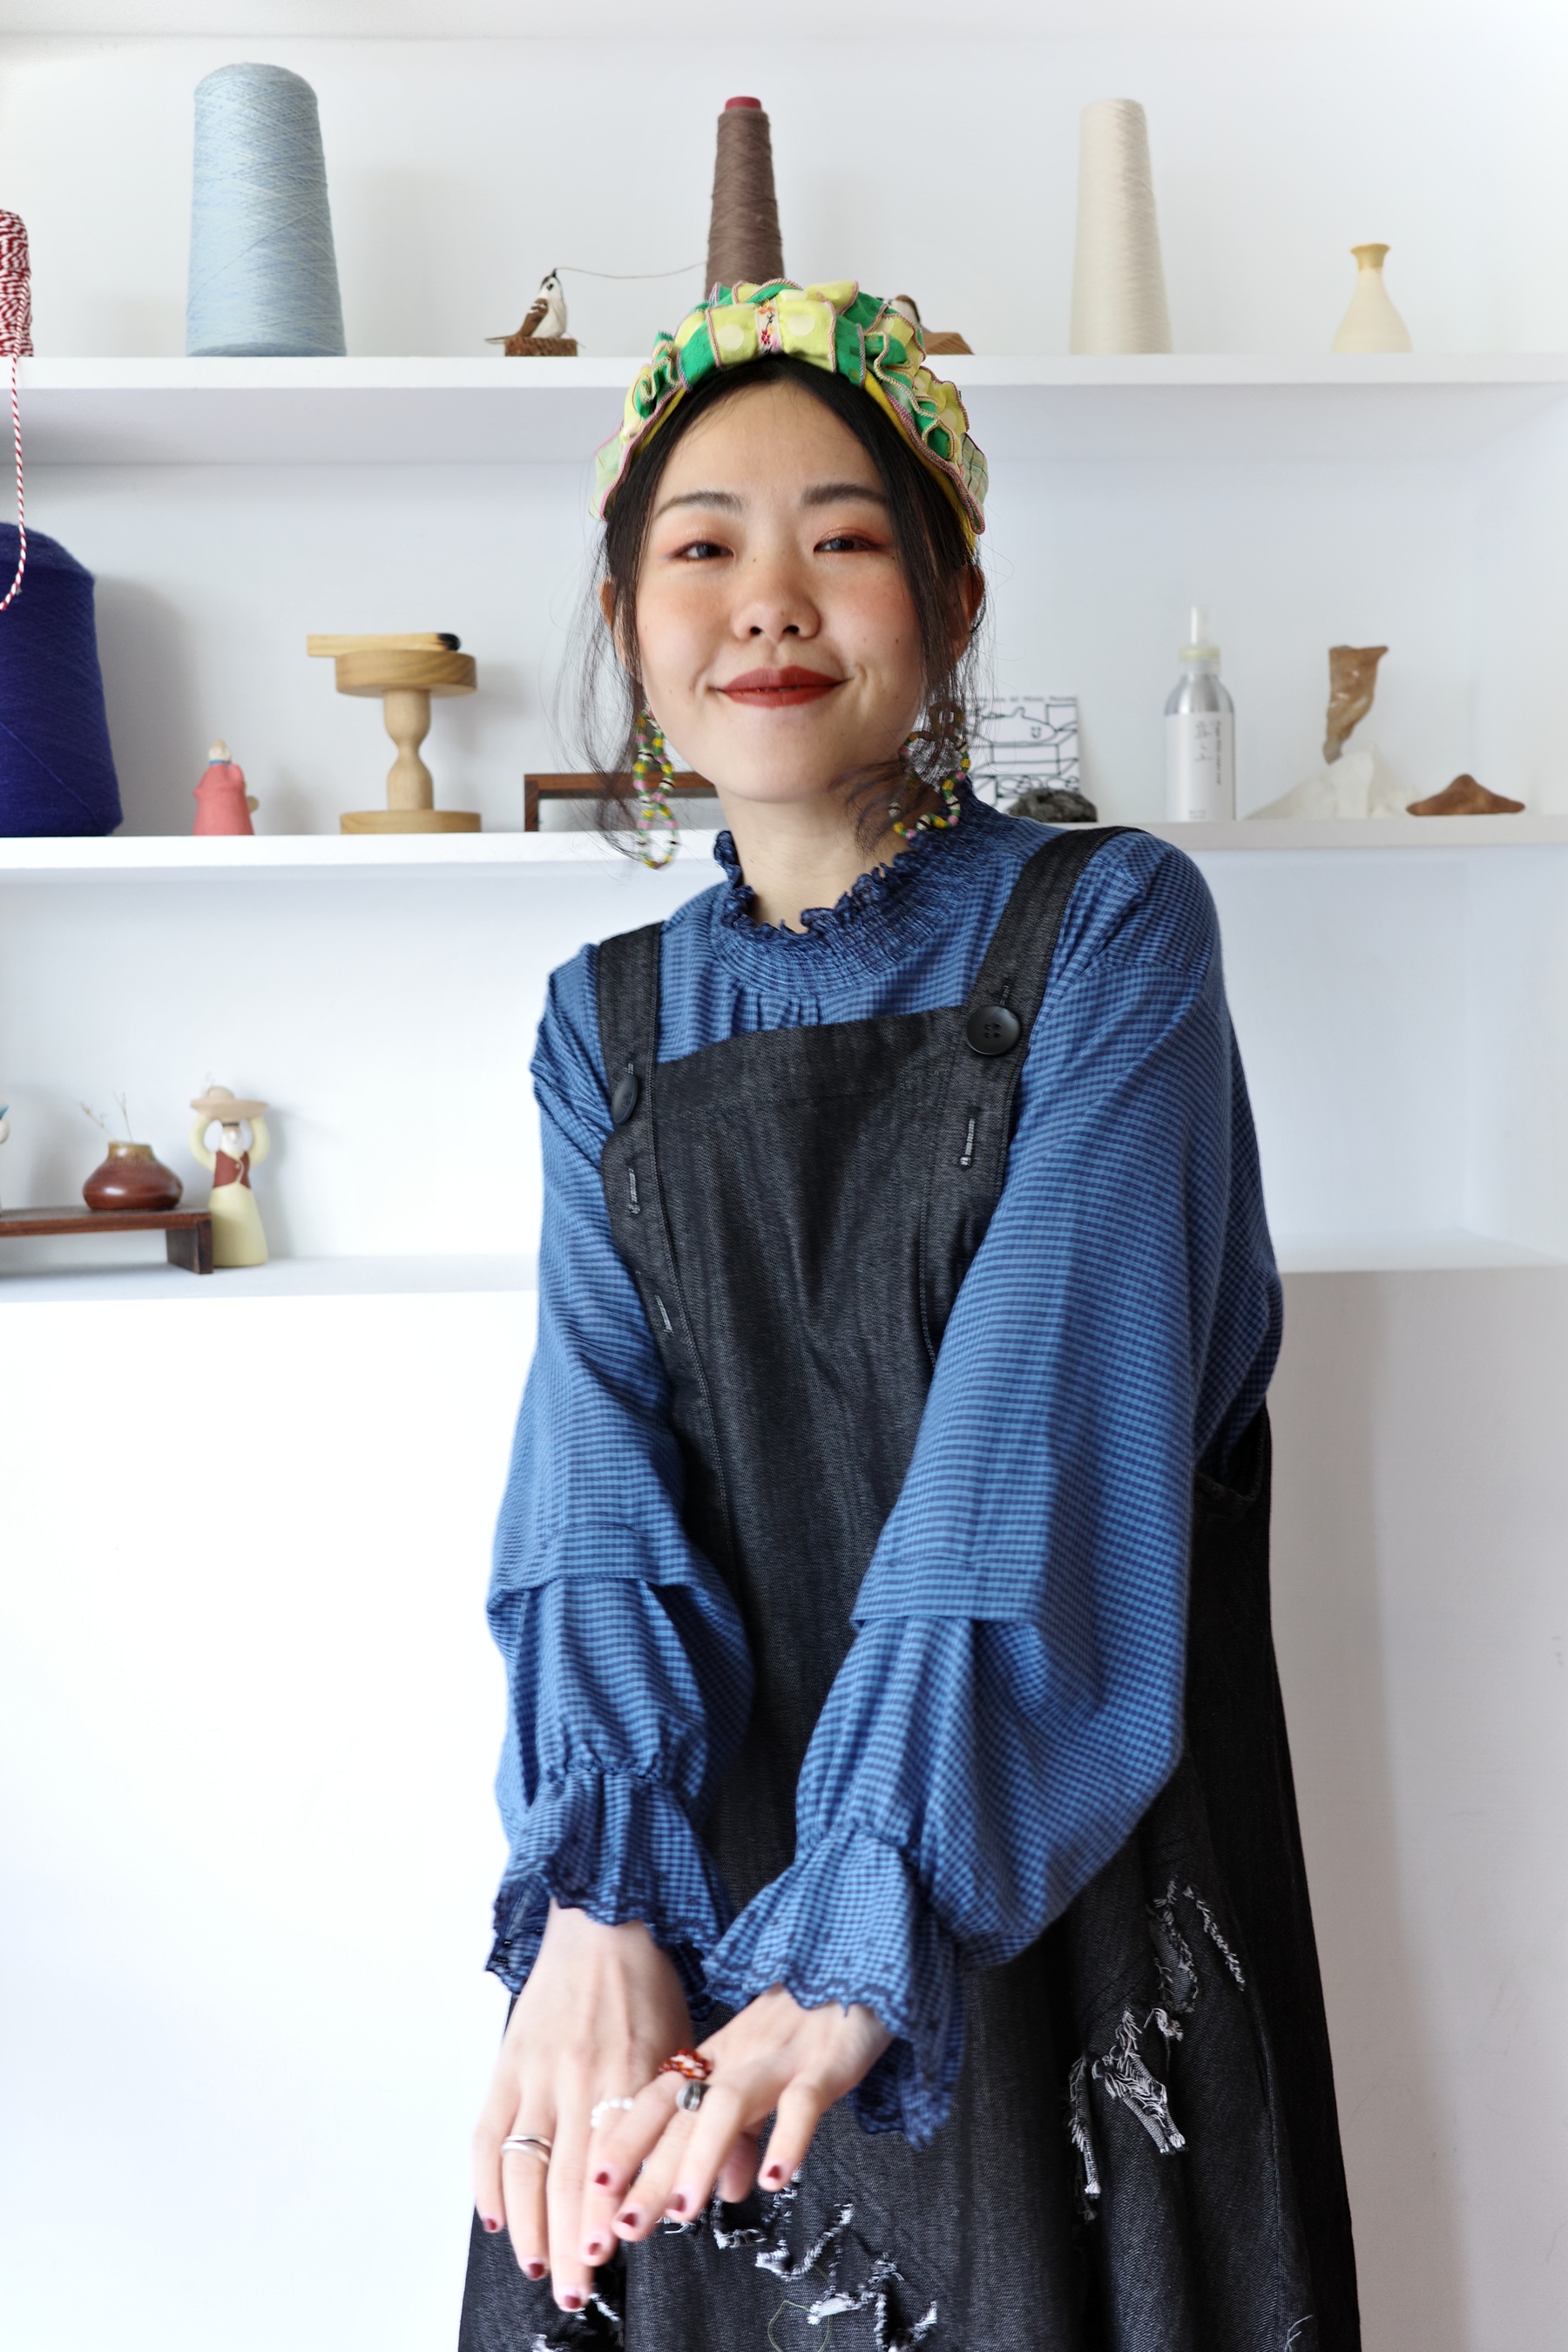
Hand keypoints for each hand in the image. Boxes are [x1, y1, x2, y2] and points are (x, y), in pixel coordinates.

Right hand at [472, 1902, 692, 2311]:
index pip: (608, 2163)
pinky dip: (486, 2179)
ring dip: (525, 2224)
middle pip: (563, 2177)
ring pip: (521, 2163)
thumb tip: (727, 2180)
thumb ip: (697, 2115)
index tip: (602, 2259)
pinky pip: (488, 2132)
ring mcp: (536, 2071)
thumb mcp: (687, 2044)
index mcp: (627, 2071)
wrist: (601, 1920)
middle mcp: (577, 2076)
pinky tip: (494, 2216)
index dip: (600, 2215)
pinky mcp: (508, 2061)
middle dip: (565, 2242)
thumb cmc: (648, 1983)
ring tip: (536, 2264)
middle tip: (570, 2289)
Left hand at [578, 1985, 891, 2257]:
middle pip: (682, 2114)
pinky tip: (775, 2177)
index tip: (594, 2191)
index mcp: (718, 2058)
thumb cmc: (809, 2022)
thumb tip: (728, 2192)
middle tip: (621, 2225)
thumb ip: (742, 2134)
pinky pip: (803, 2100)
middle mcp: (738, 2056)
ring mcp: (780, 2058)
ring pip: (729, 2104)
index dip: (624, 2143)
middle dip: (648, 2171)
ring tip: (682, 2211)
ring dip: (700, 2157)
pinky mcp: (826, 2062)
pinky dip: (787, 2138)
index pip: (658, 2103)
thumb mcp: (766, 2077)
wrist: (860, 1964)